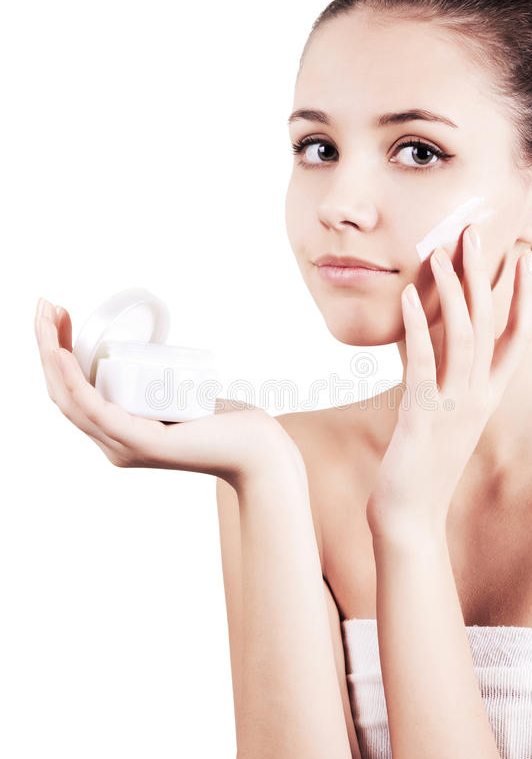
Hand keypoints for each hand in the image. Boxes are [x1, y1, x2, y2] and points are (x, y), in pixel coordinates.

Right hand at [34, 298, 303, 487]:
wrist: (260, 453)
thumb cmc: (227, 425)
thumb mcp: (182, 401)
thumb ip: (167, 390)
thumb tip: (162, 359)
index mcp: (117, 435)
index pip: (72, 393)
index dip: (55, 353)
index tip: (60, 315)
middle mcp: (113, 445)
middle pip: (63, 392)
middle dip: (45, 344)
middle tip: (45, 305)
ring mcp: (125, 446)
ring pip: (72, 398)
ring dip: (51, 353)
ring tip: (48, 318)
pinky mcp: (144, 442)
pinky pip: (96, 409)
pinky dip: (73, 381)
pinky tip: (61, 356)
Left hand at [365, 226, 531, 542]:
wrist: (410, 515)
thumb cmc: (422, 463)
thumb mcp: (441, 414)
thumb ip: (444, 378)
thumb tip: (429, 338)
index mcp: (488, 395)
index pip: (515, 337)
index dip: (520, 295)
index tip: (520, 256)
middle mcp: (480, 397)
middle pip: (490, 325)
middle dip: (485, 275)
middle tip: (476, 231)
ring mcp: (455, 408)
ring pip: (464, 338)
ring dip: (453, 291)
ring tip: (443, 251)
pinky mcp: (424, 417)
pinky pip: (423, 364)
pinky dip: (416, 328)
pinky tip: (406, 297)